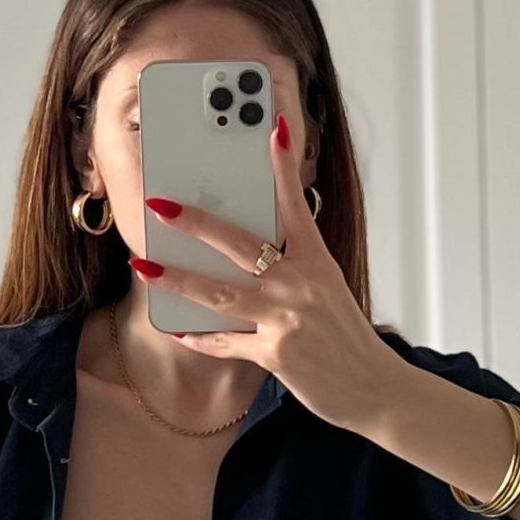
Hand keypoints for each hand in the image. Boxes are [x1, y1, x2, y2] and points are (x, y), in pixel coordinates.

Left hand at [135, 112, 408, 432]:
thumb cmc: (348, 339)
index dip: (284, 168)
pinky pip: (226, 342)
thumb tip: (253, 253)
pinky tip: (178, 330)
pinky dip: (201, 338)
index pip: (297, 206)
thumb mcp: (330, 291)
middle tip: (161, 206)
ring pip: (219, 294)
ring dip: (177, 279)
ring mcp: (286, 319)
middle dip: (196, 223)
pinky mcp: (275, 354)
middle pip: (239, 245)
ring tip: (145, 266)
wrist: (375, 388)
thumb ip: (296, 269)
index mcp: (318, 262)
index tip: (273, 131)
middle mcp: (301, 285)